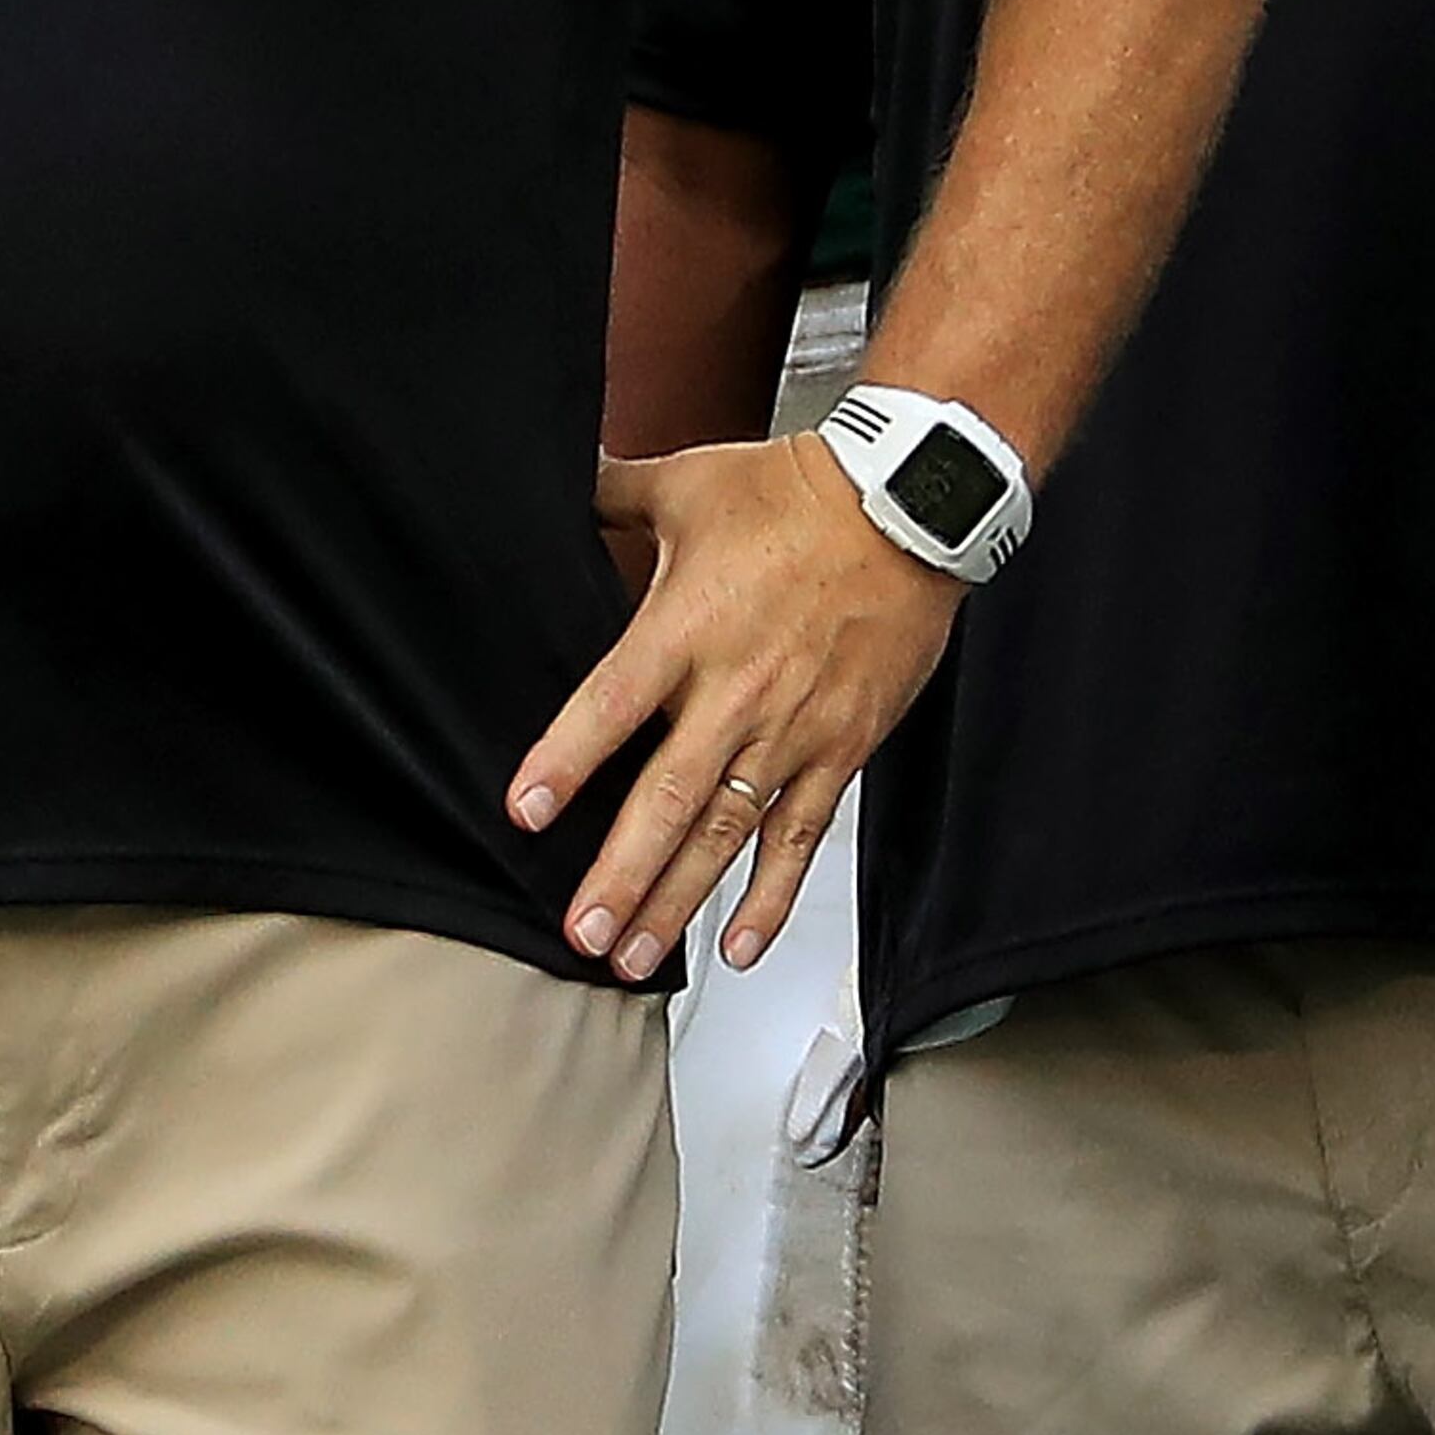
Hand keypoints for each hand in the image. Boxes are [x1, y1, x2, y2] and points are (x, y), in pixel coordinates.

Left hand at [507, 433, 960, 982]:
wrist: (908, 507)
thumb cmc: (796, 493)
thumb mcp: (687, 485)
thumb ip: (612, 495)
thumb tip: (559, 479)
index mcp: (685, 628)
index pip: (612, 707)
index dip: (566, 760)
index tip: (526, 812)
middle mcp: (736, 692)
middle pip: (669, 798)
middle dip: (622, 873)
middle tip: (581, 932)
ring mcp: (792, 730)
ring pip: (727, 834)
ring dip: (678, 900)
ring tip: (633, 955)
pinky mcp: (841, 750)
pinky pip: (801, 837)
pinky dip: (772, 896)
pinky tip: (738, 945)